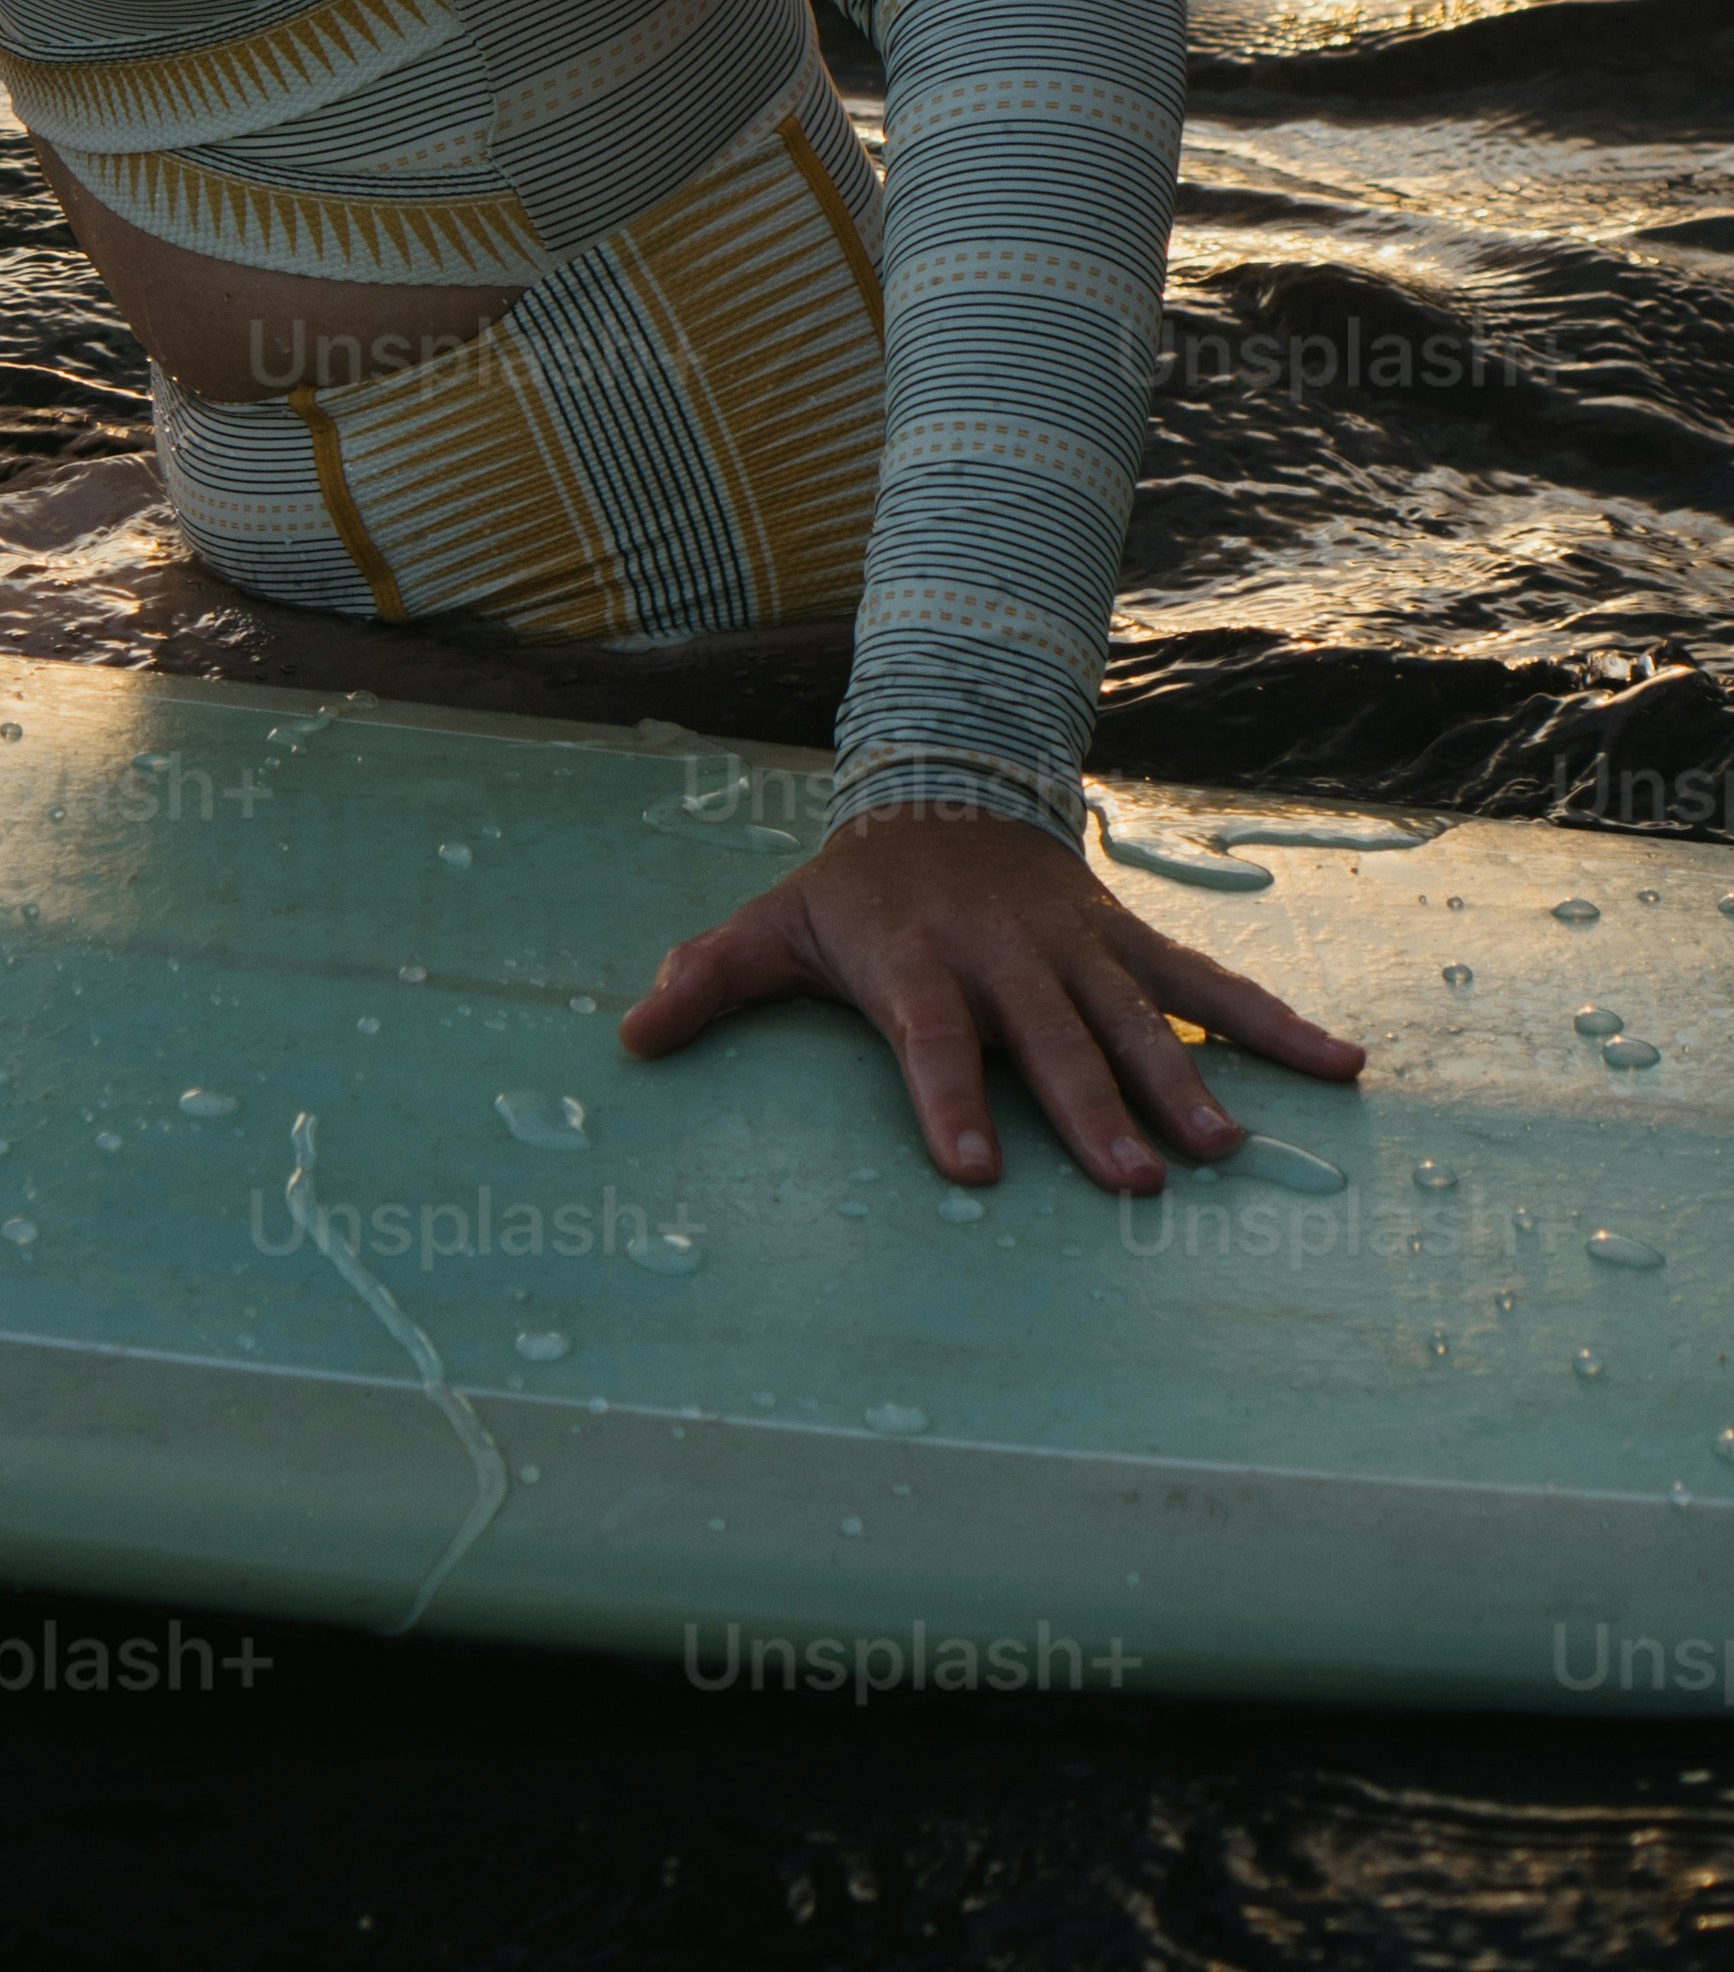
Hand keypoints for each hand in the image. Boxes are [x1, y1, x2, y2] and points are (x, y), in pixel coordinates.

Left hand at [619, 803, 1367, 1189]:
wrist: (943, 788)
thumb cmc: (855, 891)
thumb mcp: (776, 923)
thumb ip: (711, 978)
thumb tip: (629, 1034)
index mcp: (917, 959)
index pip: (931, 1035)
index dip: (946, 1097)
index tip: (968, 1169)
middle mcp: (1005, 956)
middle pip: (1051, 1040)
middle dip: (1090, 1110)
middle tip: (1135, 1183)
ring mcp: (1077, 949)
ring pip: (1138, 1019)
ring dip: (1186, 1083)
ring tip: (1225, 1153)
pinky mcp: (1127, 943)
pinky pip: (1210, 987)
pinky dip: (1275, 1024)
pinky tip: (1342, 1066)